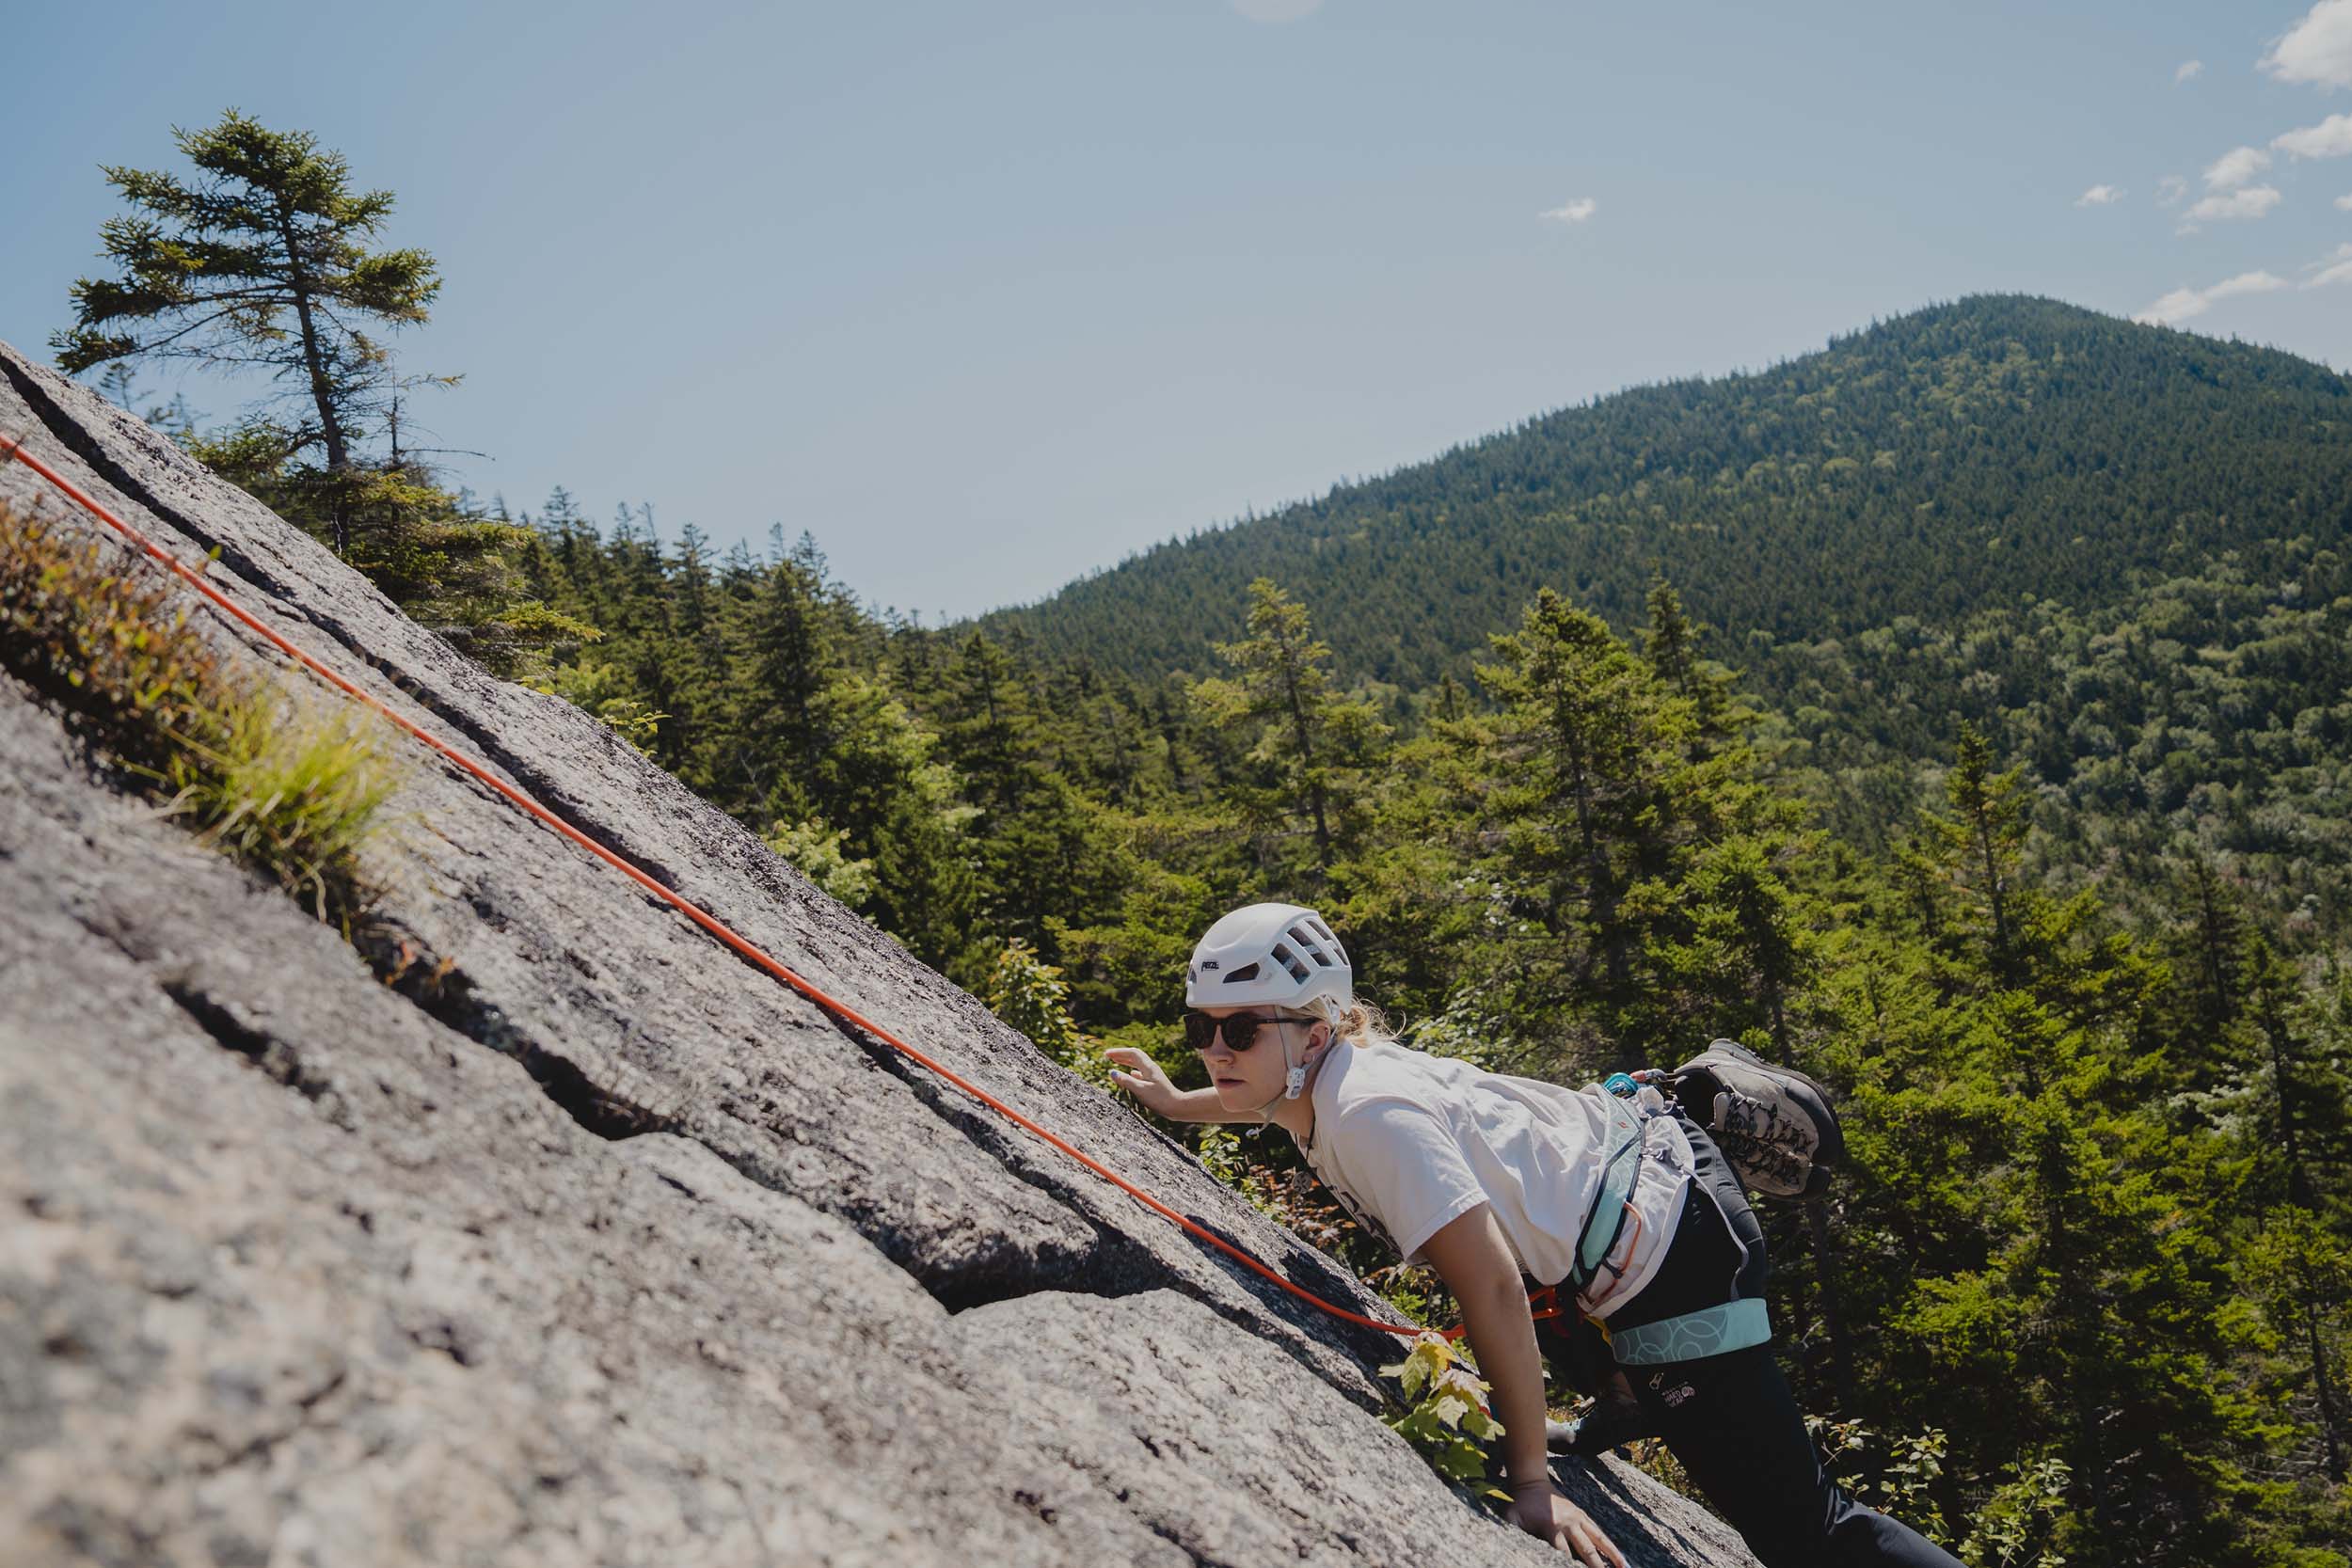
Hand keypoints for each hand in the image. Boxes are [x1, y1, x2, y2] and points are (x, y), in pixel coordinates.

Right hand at [1103, 1047, 1179, 1115]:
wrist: (1177, 1107)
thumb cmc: (1160, 1099)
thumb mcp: (1140, 1090)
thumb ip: (1126, 1081)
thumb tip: (1112, 1072)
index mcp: (1148, 1067)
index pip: (1132, 1053)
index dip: (1118, 1052)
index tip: (1106, 1054)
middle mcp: (1151, 1068)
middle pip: (1135, 1056)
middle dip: (1121, 1054)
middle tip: (1108, 1055)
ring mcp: (1154, 1075)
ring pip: (1138, 1063)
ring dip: (1126, 1061)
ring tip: (1116, 1061)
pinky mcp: (1155, 1083)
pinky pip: (1141, 1072)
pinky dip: (1133, 1070)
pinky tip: (1131, 1074)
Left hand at [1504, 1480, 1626, 1567]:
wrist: (1532, 1482)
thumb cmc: (1520, 1504)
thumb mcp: (1511, 1518)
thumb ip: (1514, 1533)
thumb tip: (1516, 1551)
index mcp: (1553, 1527)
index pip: (1563, 1554)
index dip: (1570, 1567)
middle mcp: (1570, 1523)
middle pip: (1587, 1550)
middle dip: (1596, 1566)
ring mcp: (1579, 1518)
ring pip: (1599, 1540)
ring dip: (1612, 1555)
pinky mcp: (1583, 1515)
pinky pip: (1599, 1532)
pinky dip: (1610, 1545)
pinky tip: (1620, 1558)